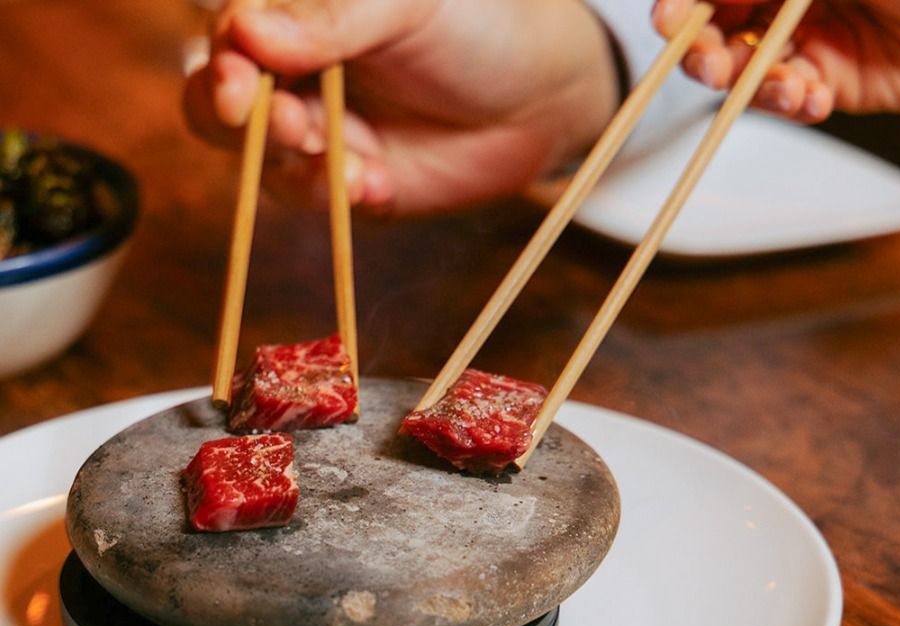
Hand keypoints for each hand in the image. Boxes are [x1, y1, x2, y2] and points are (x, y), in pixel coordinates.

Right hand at [183, 0, 619, 215]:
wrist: (547, 93)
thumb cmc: (478, 25)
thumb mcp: (408, 4)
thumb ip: (331, 17)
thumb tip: (247, 31)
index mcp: (293, 18)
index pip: (230, 39)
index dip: (224, 63)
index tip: (241, 83)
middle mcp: (292, 76)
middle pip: (220, 105)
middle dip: (243, 119)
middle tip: (283, 121)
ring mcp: (319, 135)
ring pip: (262, 160)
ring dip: (292, 162)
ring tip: (343, 155)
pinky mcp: (352, 186)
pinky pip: (319, 199)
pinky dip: (338, 194)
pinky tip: (377, 183)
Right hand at [652, 0, 899, 123]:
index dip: (688, 2)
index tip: (671, 20)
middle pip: (723, 18)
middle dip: (706, 45)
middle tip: (706, 64)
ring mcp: (818, 32)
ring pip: (752, 62)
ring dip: (748, 81)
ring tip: (777, 85)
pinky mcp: (842, 80)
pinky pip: (796, 96)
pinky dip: (792, 103)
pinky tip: (809, 97)